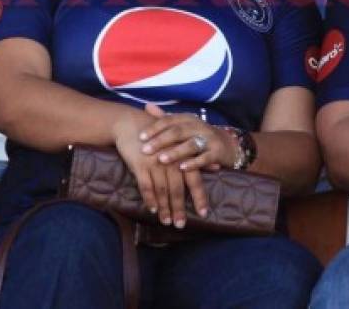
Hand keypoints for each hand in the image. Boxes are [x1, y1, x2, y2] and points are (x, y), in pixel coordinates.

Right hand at [112, 110, 205, 228]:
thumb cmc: (158, 136)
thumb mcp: (178, 144)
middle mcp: (171, 161)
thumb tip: (217, 168)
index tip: (203, 214)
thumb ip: (198, 158)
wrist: (131, 124)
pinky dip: (149, 199)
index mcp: (182, 156)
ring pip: (162, 191)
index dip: (199, 198)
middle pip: (177, 189)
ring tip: (166, 222)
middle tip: (181, 225)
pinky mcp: (140, 165)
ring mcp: (155, 163)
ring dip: (164, 208)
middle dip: (179, 209)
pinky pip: (146, 186)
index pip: (194, 180)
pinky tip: (152, 209)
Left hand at [139, 104, 234, 171]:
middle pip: (177, 132)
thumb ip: (165, 118)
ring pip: (190, 144)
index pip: (169, 120)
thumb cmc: (199, 136)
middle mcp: (199, 126)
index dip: (155, 128)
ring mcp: (209, 139)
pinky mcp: (218, 152)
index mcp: (188, 118)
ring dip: (175, 152)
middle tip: (145, 150)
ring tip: (161, 159)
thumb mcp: (184, 125)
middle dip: (160, 141)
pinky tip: (182, 168)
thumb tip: (147, 106)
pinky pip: (205, 158)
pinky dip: (193, 163)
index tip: (140, 137)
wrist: (229, 145)